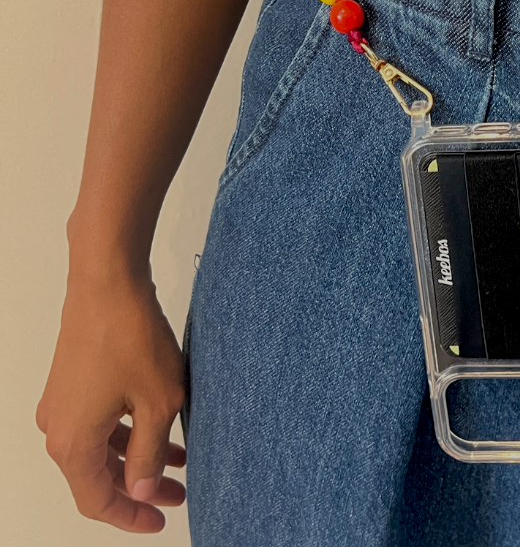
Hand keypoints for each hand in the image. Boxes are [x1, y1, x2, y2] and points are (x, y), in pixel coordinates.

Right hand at [37, 268, 186, 532]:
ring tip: (181, 457)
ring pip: (101, 445)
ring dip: (138, 454)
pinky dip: (128, 428)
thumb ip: (149, 452)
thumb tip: (140, 488)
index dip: (130, 515)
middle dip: (140, 485)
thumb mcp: (157, 403)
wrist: (108, 283)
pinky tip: (160, 424)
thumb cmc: (132, 338)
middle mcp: (57, 428)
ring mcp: (62, 402)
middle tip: (178, 491)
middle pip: (98, 474)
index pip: (97, 500)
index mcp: (72, 444)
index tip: (160, 519)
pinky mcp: (73, 379)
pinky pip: (98, 419)